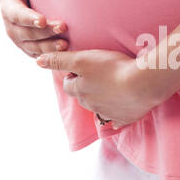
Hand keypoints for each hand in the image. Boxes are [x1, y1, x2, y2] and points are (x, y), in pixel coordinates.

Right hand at [0, 0, 68, 57]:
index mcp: (8, 9)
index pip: (17, 15)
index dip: (29, 19)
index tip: (42, 19)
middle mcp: (12, 28)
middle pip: (29, 33)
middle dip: (45, 32)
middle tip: (63, 27)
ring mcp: (21, 41)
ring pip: (35, 47)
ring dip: (50, 46)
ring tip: (66, 43)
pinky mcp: (31, 48)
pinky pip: (41, 55)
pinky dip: (53, 55)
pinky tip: (67, 51)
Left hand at [34, 48, 163, 129]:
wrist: (142, 84)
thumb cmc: (111, 68)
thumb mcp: (82, 59)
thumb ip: (60, 60)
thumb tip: (38, 61)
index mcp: (80, 90)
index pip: (68, 85)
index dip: (72, 75)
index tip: (81, 68)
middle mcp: (90, 105)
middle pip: (82, 97)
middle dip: (85, 88)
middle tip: (96, 76)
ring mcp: (108, 113)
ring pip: (98, 108)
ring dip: (100, 99)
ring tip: (109, 87)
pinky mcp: (125, 118)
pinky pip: (117, 120)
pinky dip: (116, 115)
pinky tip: (120, 110)